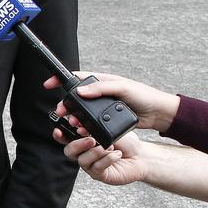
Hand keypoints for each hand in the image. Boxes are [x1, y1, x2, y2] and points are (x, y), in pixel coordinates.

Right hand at [44, 71, 179, 132]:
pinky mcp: (107, 120)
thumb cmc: (144, 96)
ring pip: (82, 112)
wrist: (158, 114)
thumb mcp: (123, 88)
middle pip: (76, 98)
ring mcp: (103, 107)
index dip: (61, 80)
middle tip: (61, 111)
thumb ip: (101, 88)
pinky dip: (85, 126)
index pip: (77, 78)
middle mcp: (100, 94)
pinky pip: (92, 122)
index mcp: (103, 81)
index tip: (49, 84)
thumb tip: (81, 91)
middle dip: (66, 104)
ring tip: (74, 123)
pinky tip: (83, 130)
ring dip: (75, 117)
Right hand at [58, 130, 147, 186]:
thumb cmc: (126, 142)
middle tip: (91, 139)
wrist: (141, 156)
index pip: (65, 137)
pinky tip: (116, 155)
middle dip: (78, 144)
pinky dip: (107, 159)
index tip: (59, 130)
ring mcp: (91, 165)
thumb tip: (82, 128)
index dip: (59, 134)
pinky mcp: (100, 174)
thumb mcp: (111, 129)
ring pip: (82, 160)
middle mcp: (85, 153)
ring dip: (95, 152)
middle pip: (69, 151)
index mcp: (83, 139)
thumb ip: (95, 128)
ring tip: (109, 147)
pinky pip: (96, 168)